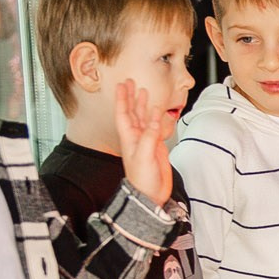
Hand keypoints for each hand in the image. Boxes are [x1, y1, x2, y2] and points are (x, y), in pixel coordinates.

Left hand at [114, 79, 174, 207]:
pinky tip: (157, 110)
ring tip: (143, 91)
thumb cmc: (143, 180)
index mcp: (129, 138)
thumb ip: (149, 138)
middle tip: (131, 82)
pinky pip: (155, 127)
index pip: (124, 114)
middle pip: (132, 112)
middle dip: (131, 97)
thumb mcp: (144, 157)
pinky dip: (156, 117)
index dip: (122, 99)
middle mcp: (136, 137)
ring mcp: (146, 141)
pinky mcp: (156, 146)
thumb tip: (154, 119)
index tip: (121, 85)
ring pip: (143, 118)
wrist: (151, 195)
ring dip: (142, 104)